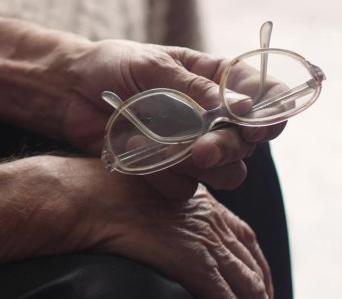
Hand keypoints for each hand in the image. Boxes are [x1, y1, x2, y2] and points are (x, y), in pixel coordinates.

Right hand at [48, 156, 284, 298]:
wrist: (90, 198)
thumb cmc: (104, 198)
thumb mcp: (146, 201)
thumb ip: (166, 218)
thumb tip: (160, 238)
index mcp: (205, 205)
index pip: (246, 241)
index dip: (258, 271)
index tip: (262, 295)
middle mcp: (214, 222)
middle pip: (255, 271)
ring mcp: (207, 242)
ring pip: (251, 293)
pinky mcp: (196, 263)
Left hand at [62, 41, 284, 198]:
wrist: (71, 93)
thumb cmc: (113, 68)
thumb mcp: (153, 67)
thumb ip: (195, 90)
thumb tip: (241, 107)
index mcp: (216, 82)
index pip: (264, 99)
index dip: (270, 115)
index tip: (257, 126)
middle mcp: (211, 118)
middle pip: (246, 146)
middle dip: (227, 148)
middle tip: (200, 149)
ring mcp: (191, 148)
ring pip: (224, 174)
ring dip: (198, 167)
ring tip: (159, 148)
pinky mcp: (167, 172)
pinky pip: (184, 188)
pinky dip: (163, 176)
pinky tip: (136, 152)